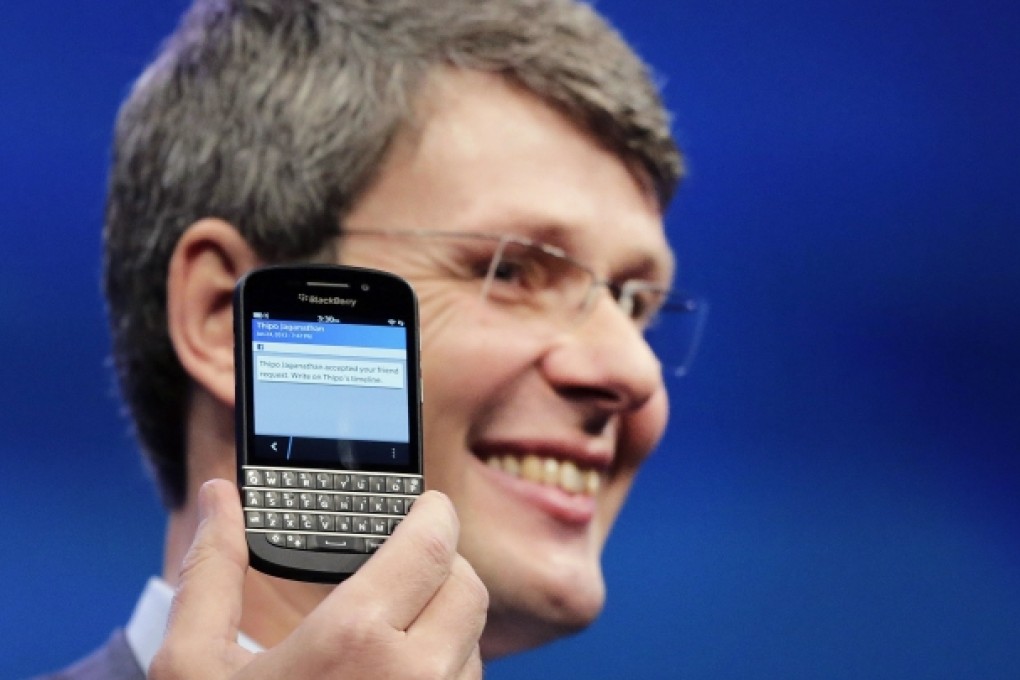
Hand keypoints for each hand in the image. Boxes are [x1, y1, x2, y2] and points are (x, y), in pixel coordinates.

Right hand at [150, 479, 486, 679]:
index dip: (435, 515)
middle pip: (467, 589)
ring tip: (387, 636)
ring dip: (444, 625)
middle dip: (441, 568)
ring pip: (473, 644)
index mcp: (355, 641)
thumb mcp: (193, 668)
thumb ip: (212, 570)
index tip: (426, 506)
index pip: (436, 544)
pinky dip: (445, 675)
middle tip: (401, 569)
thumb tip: (221, 497)